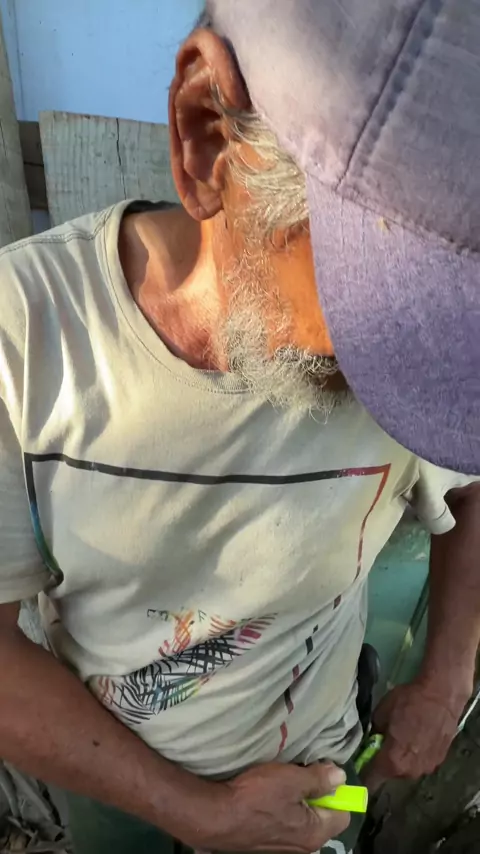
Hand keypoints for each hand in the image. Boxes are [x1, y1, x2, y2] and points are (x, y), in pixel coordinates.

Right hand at [188, 762, 349, 852]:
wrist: (214, 816)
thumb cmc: (256, 797)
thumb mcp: (291, 779)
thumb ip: (319, 779)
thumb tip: (340, 777)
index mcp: (315, 833)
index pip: (343, 814)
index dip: (336, 791)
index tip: (321, 773)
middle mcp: (303, 846)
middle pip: (321, 816)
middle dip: (314, 793)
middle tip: (298, 773)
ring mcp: (283, 847)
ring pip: (301, 818)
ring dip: (296, 799)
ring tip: (280, 781)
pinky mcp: (266, 842)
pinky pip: (284, 822)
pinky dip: (281, 807)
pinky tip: (266, 794)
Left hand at [363, 679, 466, 791]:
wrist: (442, 695)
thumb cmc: (408, 702)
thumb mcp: (380, 713)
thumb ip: (374, 734)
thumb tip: (373, 741)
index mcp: (392, 762)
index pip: (371, 781)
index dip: (362, 776)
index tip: (358, 768)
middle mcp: (409, 772)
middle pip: (389, 774)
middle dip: (383, 762)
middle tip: (382, 743)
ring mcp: (426, 768)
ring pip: (406, 768)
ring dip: (401, 758)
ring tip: (403, 738)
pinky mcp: (439, 761)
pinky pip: (420, 762)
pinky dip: (416, 754)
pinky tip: (418, 737)